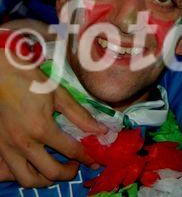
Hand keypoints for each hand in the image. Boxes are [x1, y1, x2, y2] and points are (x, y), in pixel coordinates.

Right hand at [0, 49, 106, 186]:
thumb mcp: (60, 95)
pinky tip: (35, 164)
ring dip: (45, 179)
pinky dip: (25, 173)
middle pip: (50, 172)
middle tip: (76, 166)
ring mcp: (7, 147)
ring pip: (27, 179)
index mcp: (41, 128)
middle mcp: (23, 143)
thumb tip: (101, 130)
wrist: (1, 74)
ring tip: (56, 169)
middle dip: (69, 173)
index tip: (95, 160)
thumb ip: (81, 115)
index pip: (71, 151)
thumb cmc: (32, 81)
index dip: (87, 157)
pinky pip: (11, 171)